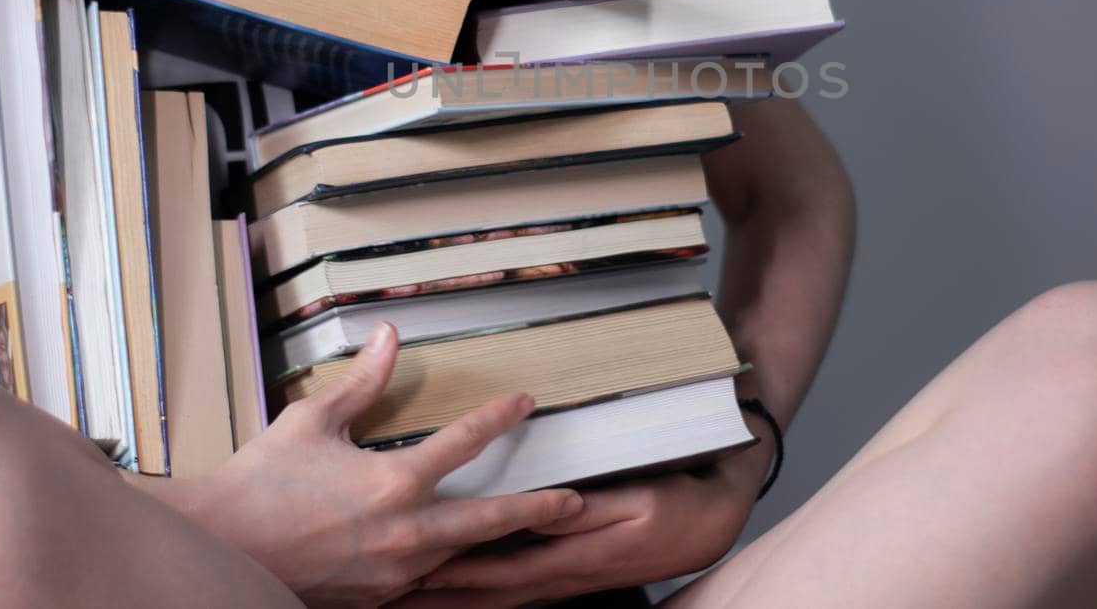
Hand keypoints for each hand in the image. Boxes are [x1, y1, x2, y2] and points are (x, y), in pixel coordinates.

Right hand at [182, 322, 584, 607]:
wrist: (219, 548)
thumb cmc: (260, 481)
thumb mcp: (312, 420)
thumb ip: (362, 382)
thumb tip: (390, 335)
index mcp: (393, 483)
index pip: (463, 443)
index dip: (498, 418)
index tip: (525, 403)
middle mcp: (404, 534)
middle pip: (489, 520)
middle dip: (536, 509)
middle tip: (574, 503)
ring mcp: (392, 574)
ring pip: (461, 557)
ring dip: (496, 544)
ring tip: (532, 534)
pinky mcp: (376, 600)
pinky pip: (426, 584)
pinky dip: (450, 571)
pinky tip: (465, 563)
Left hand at [388, 444, 767, 607]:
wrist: (710, 524)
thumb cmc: (674, 504)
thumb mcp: (635, 500)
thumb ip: (587, 509)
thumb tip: (545, 509)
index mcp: (568, 559)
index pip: (495, 569)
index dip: (450, 570)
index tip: (407, 567)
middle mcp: (558, 577)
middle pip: (483, 592)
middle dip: (433, 593)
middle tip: (386, 590)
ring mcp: (561, 580)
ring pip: (492, 595)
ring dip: (448, 596)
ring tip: (403, 595)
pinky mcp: (566, 573)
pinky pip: (510, 587)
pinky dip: (476, 590)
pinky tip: (456, 588)